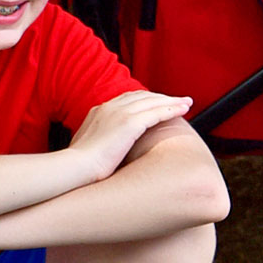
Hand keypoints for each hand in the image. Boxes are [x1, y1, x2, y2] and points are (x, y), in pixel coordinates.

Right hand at [70, 90, 192, 179]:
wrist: (75, 166)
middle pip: (142, 96)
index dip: (145, 99)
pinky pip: (158, 112)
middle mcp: (110, 107)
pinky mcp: (130, 123)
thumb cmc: (80, 164)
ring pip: (153, 101)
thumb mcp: (87, 145)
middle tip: (178, 100)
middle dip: (162, 97)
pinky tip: (184, 110)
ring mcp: (120, 113)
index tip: (157, 103)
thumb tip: (103, 148)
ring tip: (187, 102)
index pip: (127, 98)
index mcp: (99, 111)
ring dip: (172, 101)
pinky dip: (172, 109)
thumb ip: (98, 139)